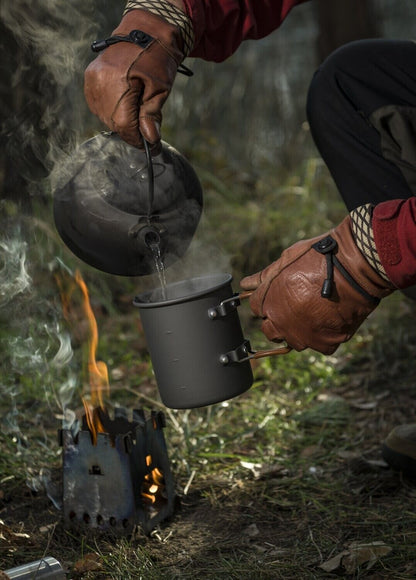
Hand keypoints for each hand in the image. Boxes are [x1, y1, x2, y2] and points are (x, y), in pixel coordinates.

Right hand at [84, 9, 186, 149]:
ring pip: (105, 117)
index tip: (153, 148)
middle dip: (132, 131)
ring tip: (140, 114)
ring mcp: (91, 79)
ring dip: (122, 122)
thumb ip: (151, 116)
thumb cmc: (157, 57)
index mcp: (116, 82)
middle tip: (149, 133)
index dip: (138, 140)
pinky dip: (113, 111)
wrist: (145, 30)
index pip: (123, 124)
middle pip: (113, 122)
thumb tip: (150, 141)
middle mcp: (98, 82)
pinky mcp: (90, 78)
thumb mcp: (160, 88)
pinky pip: (99, 105)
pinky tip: (126, 105)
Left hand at [240, 217, 393, 354]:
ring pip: (294, 340)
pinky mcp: (324, 344)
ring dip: (299, 329)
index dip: (268, 300)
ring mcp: (302, 336)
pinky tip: (330, 318)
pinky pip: (319, 345)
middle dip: (278, 319)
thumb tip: (246, 284)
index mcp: (267, 302)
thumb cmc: (318, 257)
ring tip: (314, 312)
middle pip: (270, 329)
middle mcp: (280, 323)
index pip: (257, 308)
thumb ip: (265, 276)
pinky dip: (323, 335)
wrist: (354, 267)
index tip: (279, 294)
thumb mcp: (286, 259)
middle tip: (295, 305)